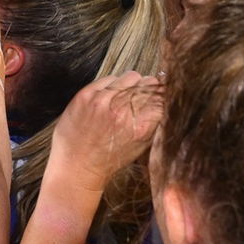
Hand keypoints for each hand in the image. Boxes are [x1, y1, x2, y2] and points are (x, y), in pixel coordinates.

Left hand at [50, 72, 164, 190]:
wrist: (77, 167)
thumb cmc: (109, 159)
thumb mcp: (140, 146)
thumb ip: (154, 124)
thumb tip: (166, 101)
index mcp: (141, 127)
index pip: (162, 97)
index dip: (162, 94)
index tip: (160, 94)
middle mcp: (123, 112)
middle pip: (148, 84)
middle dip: (148, 89)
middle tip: (140, 97)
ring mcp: (104, 101)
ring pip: (131, 77)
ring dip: (131, 84)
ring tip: (124, 97)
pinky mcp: (87, 95)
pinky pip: (110, 78)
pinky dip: (112, 85)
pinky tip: (108, 98)